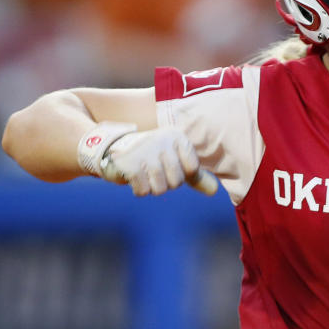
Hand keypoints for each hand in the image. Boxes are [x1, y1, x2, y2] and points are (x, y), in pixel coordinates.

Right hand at [80, 123, 216, 196]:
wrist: (113, 148)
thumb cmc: (152, 156)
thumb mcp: (175, 160)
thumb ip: (195, 175)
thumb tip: (215, 190)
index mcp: (178, 137)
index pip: (192, 170)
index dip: (181, 175)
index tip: (169, 165)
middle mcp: (163, 141)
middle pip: (176, 182)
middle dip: (165, 182)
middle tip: (153, 170)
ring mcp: (146, 152)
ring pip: (160, 189)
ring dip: (151, 187)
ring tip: (144, 173)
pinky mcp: (130, 164)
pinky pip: (143, 191)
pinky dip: (139, 189)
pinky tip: (134, 177)